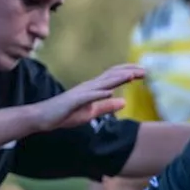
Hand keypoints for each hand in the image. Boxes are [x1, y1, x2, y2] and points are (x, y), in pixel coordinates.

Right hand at [29, 64, 144, 131]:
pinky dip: (99, 94)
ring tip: (131, 76)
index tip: (143, 72)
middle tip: (144, 70)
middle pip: (111, 76)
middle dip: (128, 72)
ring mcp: (80, 93)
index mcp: (94, 89)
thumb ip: (107, 107)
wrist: (44, 118)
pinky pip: (87, 97)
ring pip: (102, 83)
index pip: (113, 77)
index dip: (128, 73)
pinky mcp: (73, 101)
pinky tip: (109, 93)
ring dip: (117, 79)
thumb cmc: (66, 114)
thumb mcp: (92, 112)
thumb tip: (124, 101)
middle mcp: (89, 87)